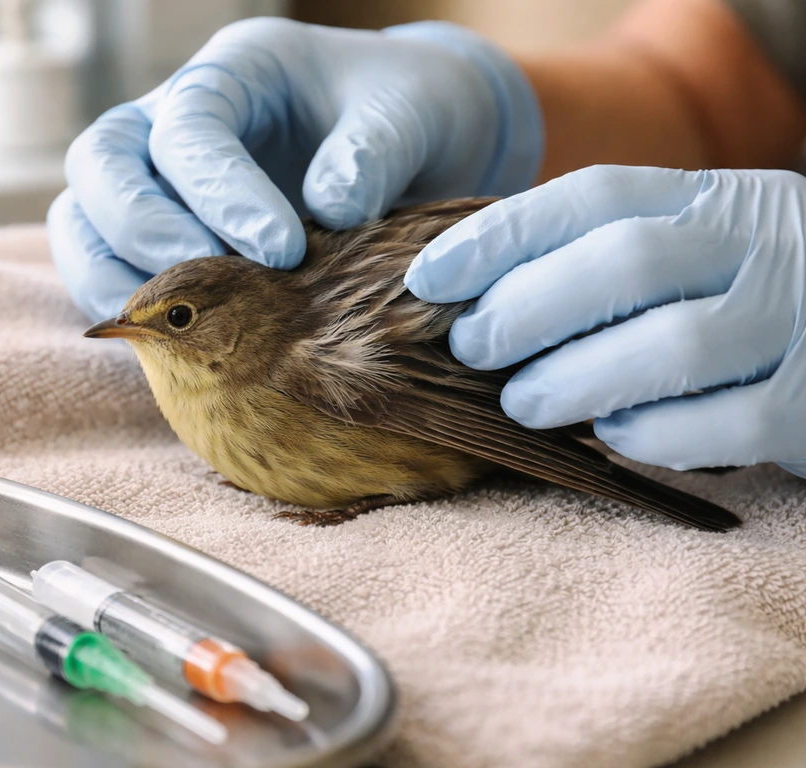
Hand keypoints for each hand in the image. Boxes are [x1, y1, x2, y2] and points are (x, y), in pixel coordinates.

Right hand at [48, 17, 542, 320]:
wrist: (409, 147)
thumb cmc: (405, 115)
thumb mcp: (409, 114)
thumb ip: (375, 151)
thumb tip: (329, 207)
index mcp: (234, 74)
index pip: (191, 124)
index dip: (221, 190)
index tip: (281, 250)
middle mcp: (173, 121)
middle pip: (102, 162)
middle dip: (141, 228)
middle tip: (204, 284)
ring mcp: (157, 182)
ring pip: (83, 220)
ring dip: (111, 277)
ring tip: (168, 332)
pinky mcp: (162, 240)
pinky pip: (108, 269)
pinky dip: (125, 306)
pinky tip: (171, 349)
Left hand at [405, 165, 805, 476]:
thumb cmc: (733, 302)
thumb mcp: (685, 252)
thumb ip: (599, 258)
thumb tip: (466, 294)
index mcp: (714, 199)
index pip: (594, 197)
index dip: (499, 236)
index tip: (427, 277)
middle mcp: (762, 243)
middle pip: (626, 261)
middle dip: (525, 309)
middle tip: (470, 348)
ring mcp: (797, 318)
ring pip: (668, 347)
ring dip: (573, 381)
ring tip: (524, 404)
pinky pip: (720, 423)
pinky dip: (648, 432)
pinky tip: (614, 432)